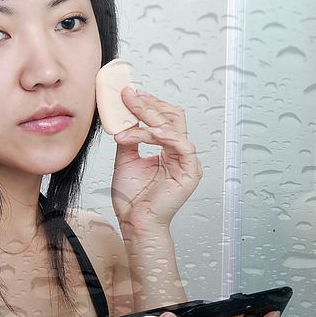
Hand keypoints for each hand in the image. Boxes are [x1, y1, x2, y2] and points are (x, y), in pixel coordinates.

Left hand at [111, 88, 202, 230]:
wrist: (135, 222)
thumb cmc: (132, 198)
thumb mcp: (126, 158)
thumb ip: (130, 137)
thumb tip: (125, 116)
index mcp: (168, 151)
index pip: (164, 119)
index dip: (149, 104)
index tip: (130, 94)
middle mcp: (179, 154)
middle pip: (172, 118)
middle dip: (149, 105)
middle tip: (129, 95)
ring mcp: (187, 163)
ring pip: (174, 128)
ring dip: (150, 119)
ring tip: (128, 117)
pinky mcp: (190, 172)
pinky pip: (183, 146)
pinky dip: (165, 136)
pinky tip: (149, 133)